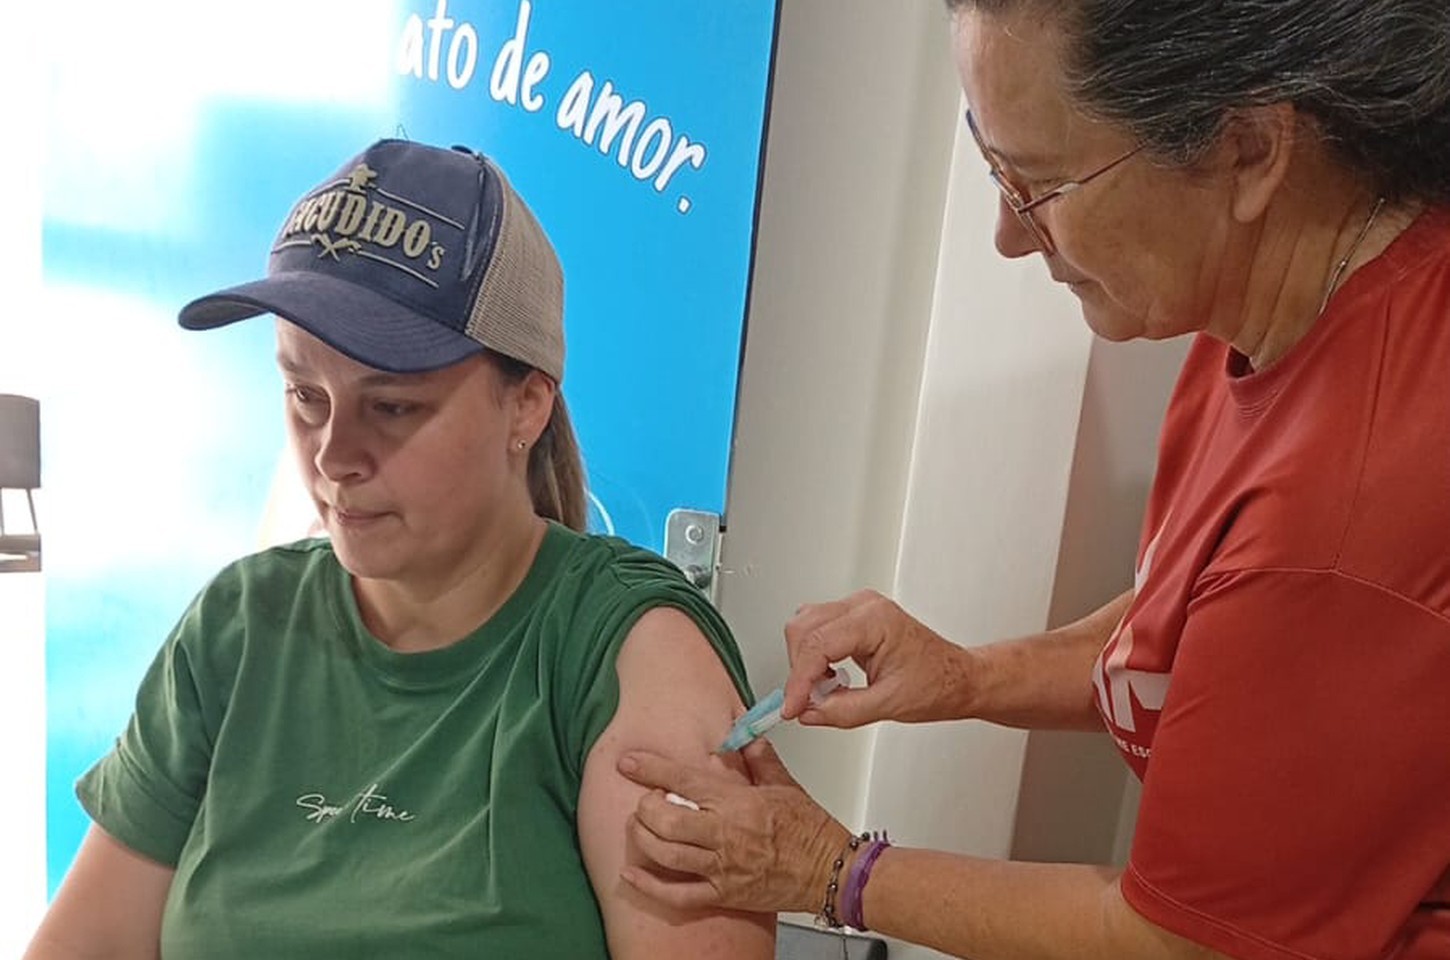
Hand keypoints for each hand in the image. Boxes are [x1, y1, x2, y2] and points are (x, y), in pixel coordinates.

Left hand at [617, 740, 850, 913]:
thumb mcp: (785, 784)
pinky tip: (632, 876)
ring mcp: (722, 867)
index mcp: (738, 802)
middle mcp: (726, 834)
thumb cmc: (811, 829)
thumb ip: (759, 758)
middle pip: (666, 820)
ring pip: (667, 854)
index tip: (628, 762)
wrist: (831, 871)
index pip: (685, 781)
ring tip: (638, 828)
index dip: (651, 769)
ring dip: (643, 840)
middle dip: (644, 809)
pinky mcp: (723, 894)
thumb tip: (743, 734)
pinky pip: (678, 894)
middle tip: (643, 802)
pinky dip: (650, 887)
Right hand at [782, 589, 974, 726]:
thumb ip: (842, 711)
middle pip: (803, 628)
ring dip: (805, 660)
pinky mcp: (854, 617)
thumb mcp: (888, 705)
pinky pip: (817, 628)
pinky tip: (830, 675)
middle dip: (800, 668)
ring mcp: (858, 608)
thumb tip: (809, 712)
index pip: (818, 644)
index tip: (792, 706)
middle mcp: (864, 606)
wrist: (956, 677)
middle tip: (810, 700)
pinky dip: (813, 655)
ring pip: (805, 625)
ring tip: (825, 687)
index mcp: (875, 620)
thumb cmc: (936, 683)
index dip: (799, 679)